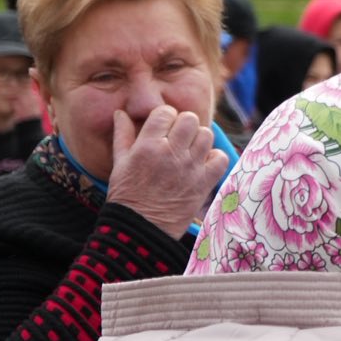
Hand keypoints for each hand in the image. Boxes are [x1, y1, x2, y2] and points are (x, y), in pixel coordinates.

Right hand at [105, 107, 230, 237]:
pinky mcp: (204, 183)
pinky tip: (202, 164)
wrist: (141, 228)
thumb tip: (121, 113)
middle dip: (184, 124)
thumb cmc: (127, 195)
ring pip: (207, 135)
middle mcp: (171, 154)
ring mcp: (190, 168)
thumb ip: (123, 135)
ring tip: (189, 150)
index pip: (165, 112)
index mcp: (148, 146)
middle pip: (190, 119)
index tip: (163, 127)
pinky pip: (220, 158)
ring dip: (199, 139)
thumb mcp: (119, 162)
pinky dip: (215, 158)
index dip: (165, 117)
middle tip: (178, 137)